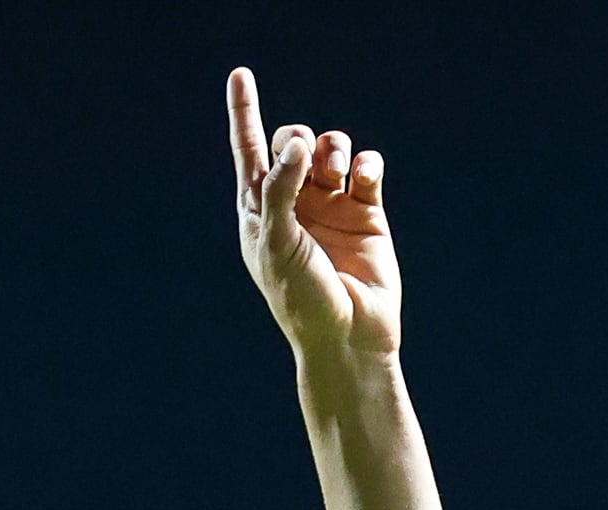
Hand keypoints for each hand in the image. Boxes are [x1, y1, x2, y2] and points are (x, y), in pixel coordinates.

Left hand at [227, 67, 399, 362]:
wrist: (348, 337)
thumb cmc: (301, 299)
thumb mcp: (275, 242)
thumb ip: (279, 188)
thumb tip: (296, 143)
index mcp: (260, 210)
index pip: (248, 150)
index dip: (243, 111)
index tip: (240, 74)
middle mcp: (294, 202)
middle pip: (292, 139)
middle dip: (297, 137)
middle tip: (303, 157)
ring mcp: (331, 205)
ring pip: (330, 148)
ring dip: (333, 148)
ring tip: (338, 170)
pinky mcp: (367, 212)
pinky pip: (366, 168)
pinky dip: (366, 164)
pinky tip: (363, 180)